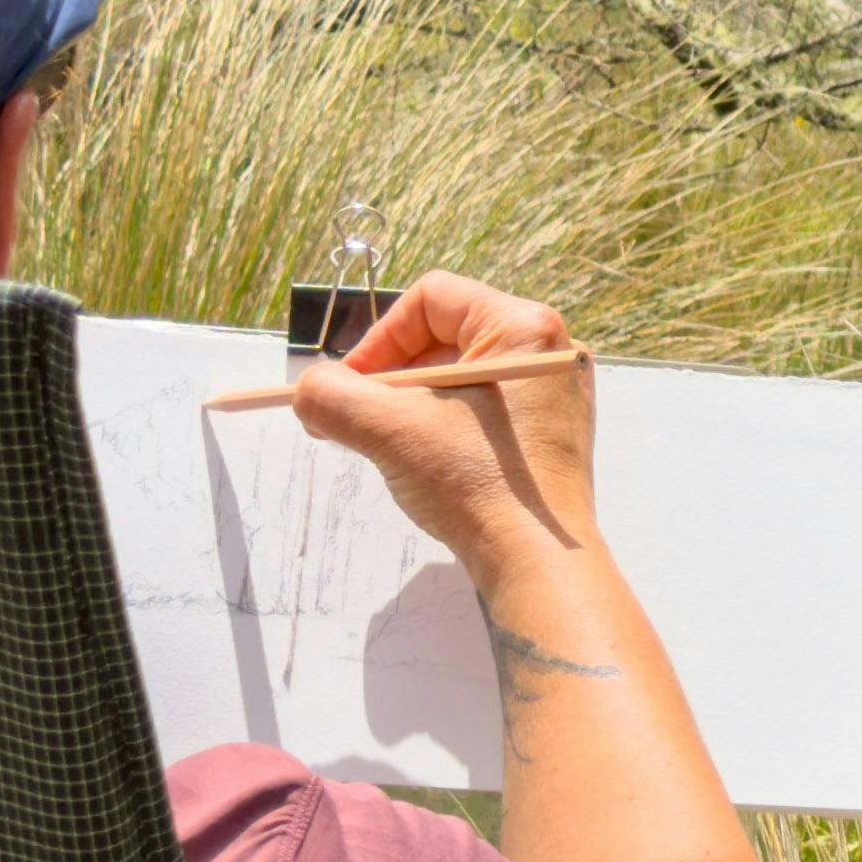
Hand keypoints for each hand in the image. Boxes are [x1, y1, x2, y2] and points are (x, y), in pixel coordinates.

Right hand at [283, 270, 605, 578]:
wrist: (537, 562)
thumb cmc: (475, 483)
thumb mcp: (389, 431)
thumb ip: (332, 398)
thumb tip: (308, 391)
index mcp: (523, 328)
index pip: (431, 299)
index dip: (379, 338)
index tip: (352, 386)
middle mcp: (549, 352)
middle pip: (446, 336)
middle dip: (392, 376)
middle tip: (356, 418)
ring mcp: (554, 397)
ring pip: (461, 378)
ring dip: (413, 405)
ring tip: (387, 445)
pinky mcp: (549, 437)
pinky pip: (483, 411)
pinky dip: (444, 427)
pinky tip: (427, 465)